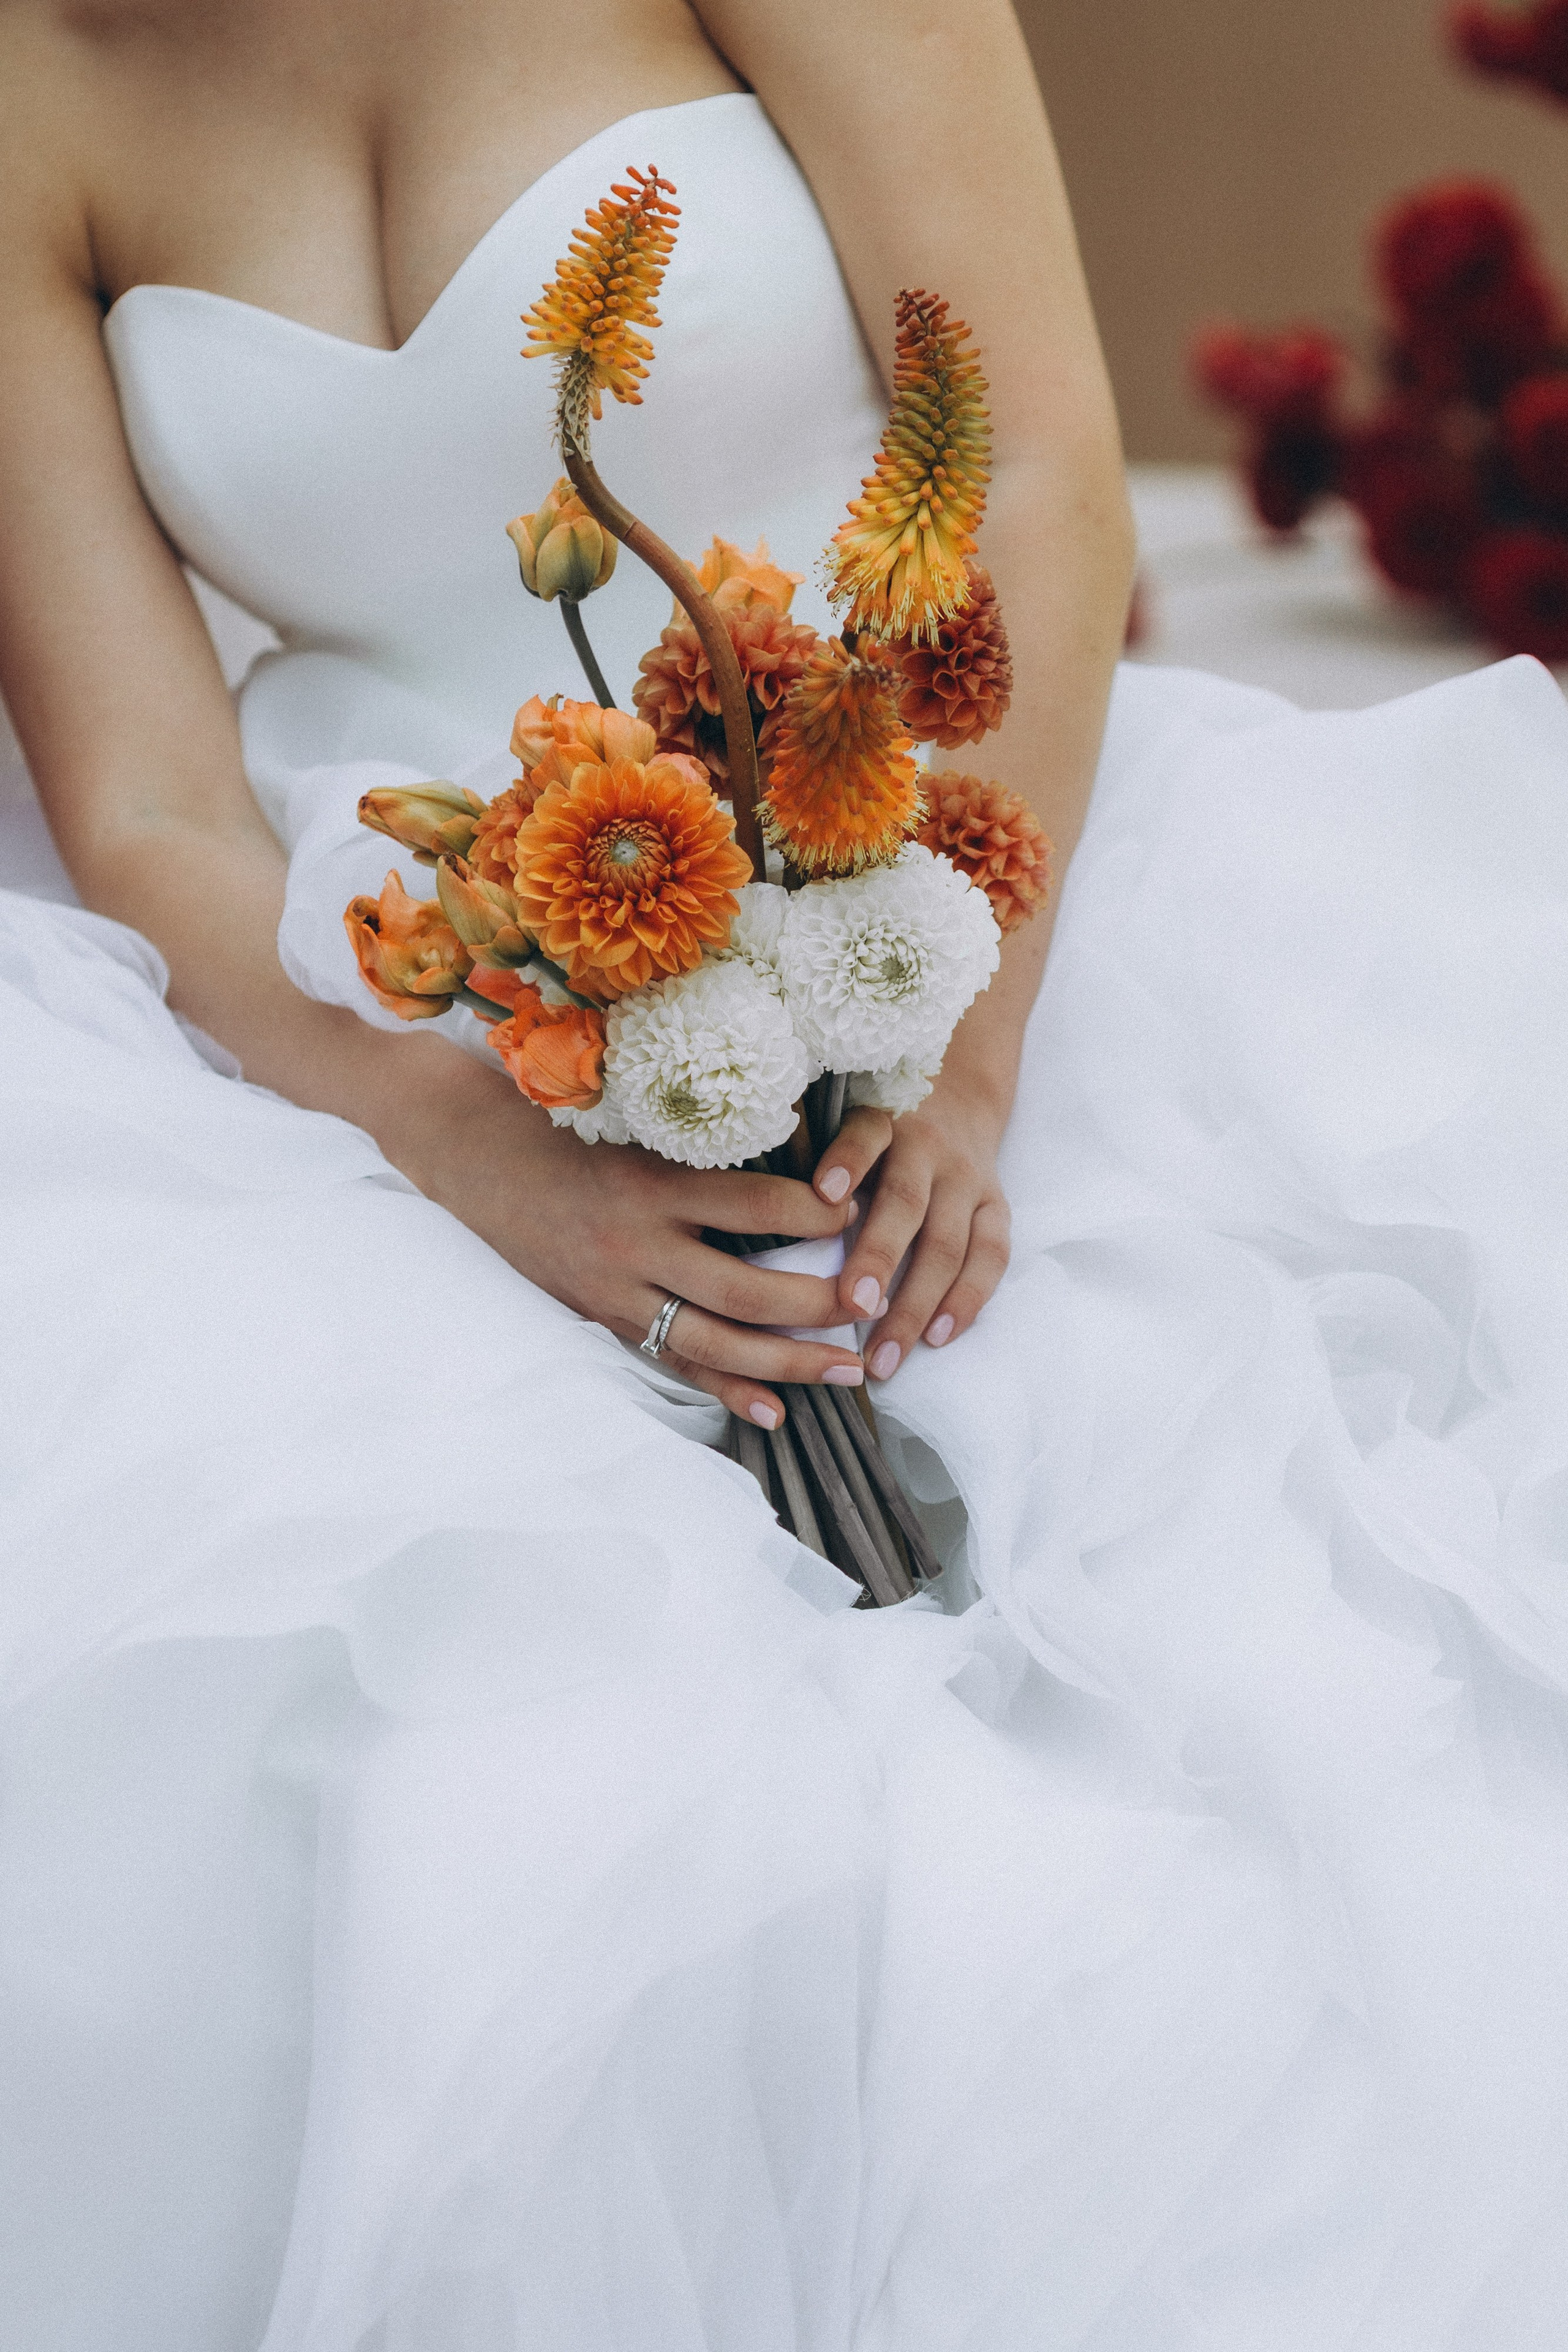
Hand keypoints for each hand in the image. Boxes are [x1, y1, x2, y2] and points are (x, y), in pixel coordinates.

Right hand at [406, 1060, 866, 1428]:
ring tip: (849, 1371)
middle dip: (818, 1304)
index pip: (757, 1202)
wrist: (474, 1154)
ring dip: (788, 1363)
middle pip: (745, 1288)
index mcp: (654, 1181)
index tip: (862, 1210)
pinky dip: (725, 1392)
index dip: (818, 1209)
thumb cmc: (568, 1126)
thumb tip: (806, 1140)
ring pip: (716, 1341)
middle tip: (876, 1306)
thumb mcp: (639, 1122)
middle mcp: (636, 1243)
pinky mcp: (604, 1316)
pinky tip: (774, 1414)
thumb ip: (709, 1141)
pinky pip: (673, 1362)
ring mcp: (617, 1289)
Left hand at [811, 1068, 1011, 1381]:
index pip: (865, 1136)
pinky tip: (937, 1338)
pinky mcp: (996, 1205)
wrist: (956, 1096)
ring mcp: (966, 1179)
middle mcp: (927, 1148)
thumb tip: (736, 1203)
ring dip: (917, 1301)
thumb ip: (801, 1153)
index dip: (847, 1161)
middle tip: (852, 1307)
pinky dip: (966, 1299)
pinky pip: (990, 1255)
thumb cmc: (873, 1130)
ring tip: (886, 1354)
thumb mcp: (837, 1120)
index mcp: (880, 1121)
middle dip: (880, 1257)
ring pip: (947, 1243)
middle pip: (905, 1204)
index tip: (822, 1194)